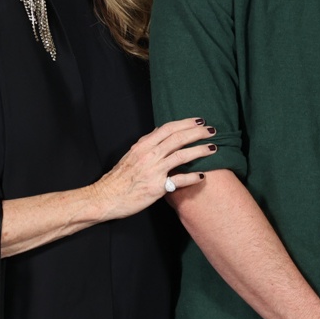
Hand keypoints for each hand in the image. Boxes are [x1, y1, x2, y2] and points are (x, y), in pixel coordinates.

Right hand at [91, 117, 215, 219]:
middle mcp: (149, 155)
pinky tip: (203, 176)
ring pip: (182, 155)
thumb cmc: (119, 177)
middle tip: (213, 131)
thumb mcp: (131, 154)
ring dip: (200, 151)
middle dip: (198, 133)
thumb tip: (158, 129)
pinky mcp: (157, 187)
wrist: (106, 197)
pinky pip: (179, 180)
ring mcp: (154, 170)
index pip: (168, 128)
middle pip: (178, 138)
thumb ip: (146, 142)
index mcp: (143, 145)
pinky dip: (192, 177)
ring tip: (213, 148)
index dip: (186, 123)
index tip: (200, 121)